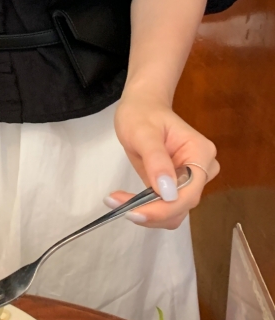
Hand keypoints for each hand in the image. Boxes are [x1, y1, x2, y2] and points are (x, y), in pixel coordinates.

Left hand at [111, 92, 218, 229]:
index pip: (189, 192)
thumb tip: (168, 193)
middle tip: (116, 203)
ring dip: (147, 212)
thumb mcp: (143, 132)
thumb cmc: (142, 113)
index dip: (164, 208)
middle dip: (151, 211)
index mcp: (201, 153)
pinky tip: (124, 200)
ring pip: (174, 211)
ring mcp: (190, 180)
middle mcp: (202, 170)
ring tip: (116, 201)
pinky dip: (146, 208)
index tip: (133, 212)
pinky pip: (165, 207)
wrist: (142, 107)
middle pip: (182, 205)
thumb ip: (156, 160)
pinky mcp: (176, 187)